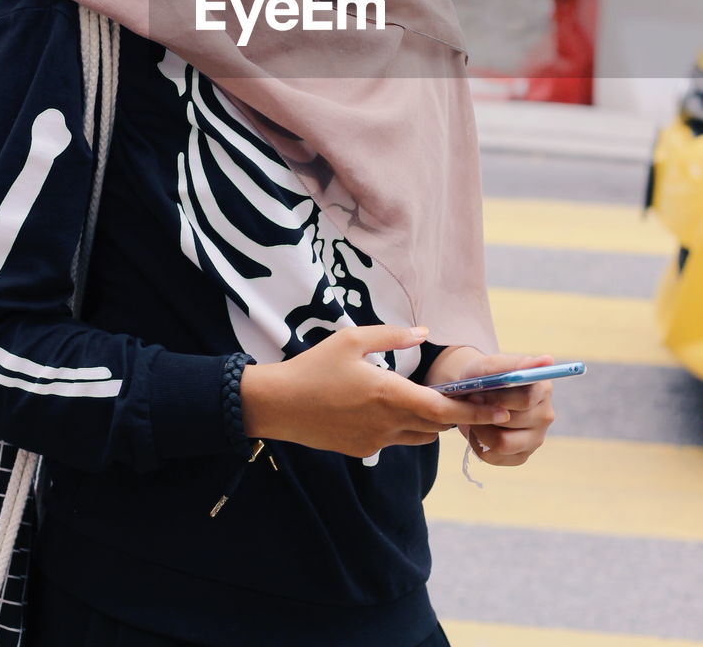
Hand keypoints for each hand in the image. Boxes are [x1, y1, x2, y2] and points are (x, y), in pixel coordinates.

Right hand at [240, 326, 517, 459]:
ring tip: (441, 403)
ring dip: (434, 422)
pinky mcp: (363, 450)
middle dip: (461, 416)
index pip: (445, 409)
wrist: (280, 406)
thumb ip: (392, 336)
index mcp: (390, 395)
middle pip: (438, 425)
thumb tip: (423, 332)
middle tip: (483, 405)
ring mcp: (376, 441)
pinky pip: (396, 440)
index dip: (475, 412)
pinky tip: (394, 408)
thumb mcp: (352, 339)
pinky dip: (407, 427)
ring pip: (420, 435)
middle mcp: (388, 423)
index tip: (501, 410)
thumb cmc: (314, 367)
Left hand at [453, 351, 555, 467]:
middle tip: (469, 404)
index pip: (526, 399)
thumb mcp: (490, 365)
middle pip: (514, 422)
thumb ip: (515, 364)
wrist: (474, 393)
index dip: (498, 399)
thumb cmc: (484, 376)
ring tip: (471, 416)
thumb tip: (548, 359)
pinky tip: (476, 430)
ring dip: (480, 430)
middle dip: (485, 413)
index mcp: (543, 388)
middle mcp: (545, 415)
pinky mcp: (522, 456)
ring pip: (504, 443)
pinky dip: (479, 444)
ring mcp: (536, 438)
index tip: (476, 394)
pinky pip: (497, 457)